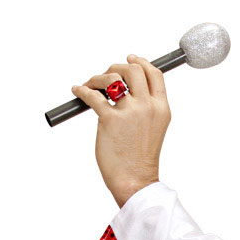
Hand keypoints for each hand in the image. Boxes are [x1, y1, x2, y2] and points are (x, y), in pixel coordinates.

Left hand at [70, 53, 171, 207]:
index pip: (155, 74)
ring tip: (91, 86)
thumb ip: (146, 108)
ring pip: (112, 78)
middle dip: (116, 68)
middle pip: (133, 70)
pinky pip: (92, 95)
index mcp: (161, 109)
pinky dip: (82, 90)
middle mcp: (148, 107)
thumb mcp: (153, 128)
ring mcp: (130, 112)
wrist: (135, 181)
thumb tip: (125, 89)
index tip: (129, 59)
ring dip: (98, 78)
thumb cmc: (140, 159)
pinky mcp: (110, 120)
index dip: (141, 62)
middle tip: (107, 76)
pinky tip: (78, 91)